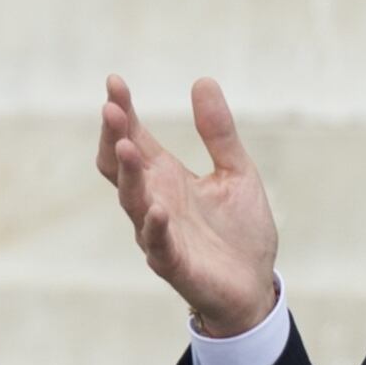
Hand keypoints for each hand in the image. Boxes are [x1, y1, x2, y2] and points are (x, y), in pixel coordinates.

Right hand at [96, 75, 278, 336]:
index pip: (134, 138)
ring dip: (129, 174)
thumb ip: (218, 132)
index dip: (123, 112)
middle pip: (122, 166)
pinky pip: (158, 244)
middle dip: (115, 137)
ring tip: (127, 145)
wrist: (254, 284)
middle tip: (112, 107)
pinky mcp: (174, 263)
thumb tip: (203, 80)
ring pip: (133, 201)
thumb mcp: (236, 171)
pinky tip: (158, 208)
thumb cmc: (239, 230)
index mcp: (167, 177)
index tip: (114, 81)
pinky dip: (155, 226)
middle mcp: (155, 201)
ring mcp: (160, 232)